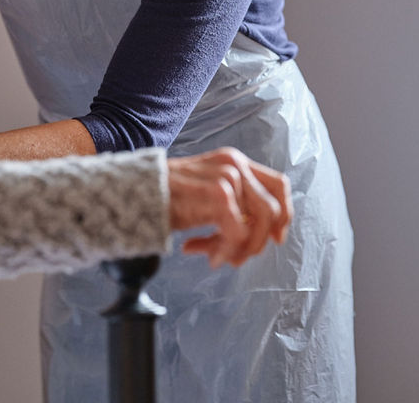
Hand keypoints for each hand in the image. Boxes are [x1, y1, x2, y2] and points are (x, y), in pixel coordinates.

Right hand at [166, 148, 290, 268]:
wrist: (134, 192)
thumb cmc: (168, 197)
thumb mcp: (206, 192)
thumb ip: (233, 205)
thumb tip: (255, 237)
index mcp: (234, 161)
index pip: (279, 185)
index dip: (284, 216)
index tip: (274, 239)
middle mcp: (234, 164)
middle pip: (272, 209)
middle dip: (258, 242)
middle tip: (236, 257)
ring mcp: (227, 177)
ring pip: (257, 224)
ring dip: (241, 249)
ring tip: (218, 257)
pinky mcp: (217, 194)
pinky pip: (237, 233)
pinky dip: (225, 251)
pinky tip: (206, 255)